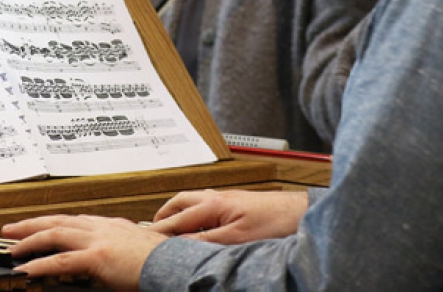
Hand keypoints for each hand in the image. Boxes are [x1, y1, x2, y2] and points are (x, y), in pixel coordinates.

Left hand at [1, 214, 166, 290]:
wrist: (176, 263)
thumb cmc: (164, 260)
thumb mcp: (140, 249)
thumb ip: (122, 251)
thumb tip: (115, 259)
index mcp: (112, 226)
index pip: (75, 221)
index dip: (54, 223)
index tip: (39, 226)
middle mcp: (102, 227)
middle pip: (59, 221)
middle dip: (32, 224)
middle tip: (11, 230)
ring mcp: (99, 239)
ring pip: (55, 234)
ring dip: (29, 240)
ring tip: (11, 249)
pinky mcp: (97, 257)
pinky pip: (61, 260)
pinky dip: (39, 265)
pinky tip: (25, 270)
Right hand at [149, 189, 306, 244]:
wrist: (299, 213)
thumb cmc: (274, 222)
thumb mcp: (235, 239)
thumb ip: (205, 241)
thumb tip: (180, 244)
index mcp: (213, 203)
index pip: (177, 218)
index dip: (159, 229)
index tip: (143, 239)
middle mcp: (217, 196)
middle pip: (180, 202)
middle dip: (164, 214)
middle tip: (152, 228)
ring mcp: (226, 198)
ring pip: (193, 201)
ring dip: (179, 211)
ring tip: (171, 225)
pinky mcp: (236, 203)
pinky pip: (206, 204)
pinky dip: (194, 212)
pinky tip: (199, 223)